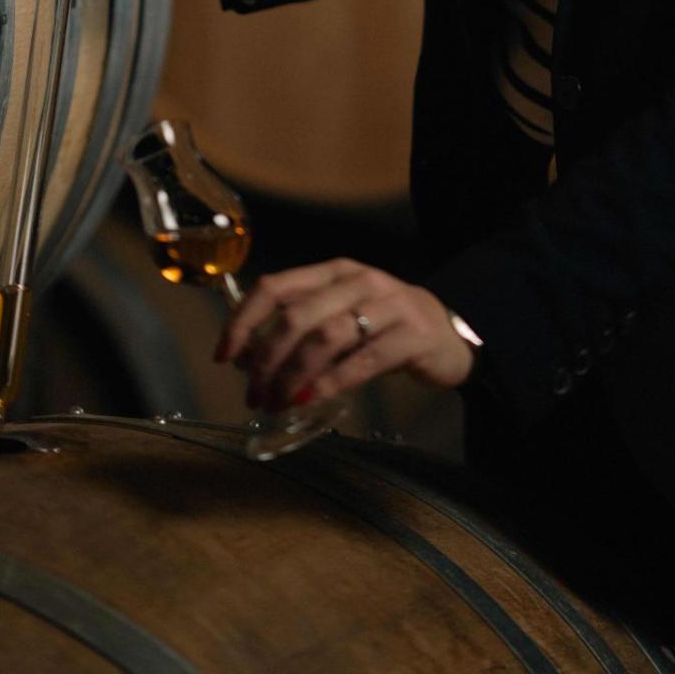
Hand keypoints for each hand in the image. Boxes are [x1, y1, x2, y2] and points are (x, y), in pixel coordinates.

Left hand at [214, 258, 475, 411]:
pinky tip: (312, 399)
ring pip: (326, 335)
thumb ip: (302, 329)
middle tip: (254, 394)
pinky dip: (331, 382)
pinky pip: (364, 359)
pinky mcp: (412, 334)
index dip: (244, 321)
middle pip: (297, 316)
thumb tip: (248, 360)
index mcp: (334, 272)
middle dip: (266, 359)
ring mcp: (389, 304)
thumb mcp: (342, 314)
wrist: (451, 331)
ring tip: (280, 403)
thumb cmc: (384, 325)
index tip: (224, 356)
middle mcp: (359, 281)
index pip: (276, 286)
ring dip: (294, 374)